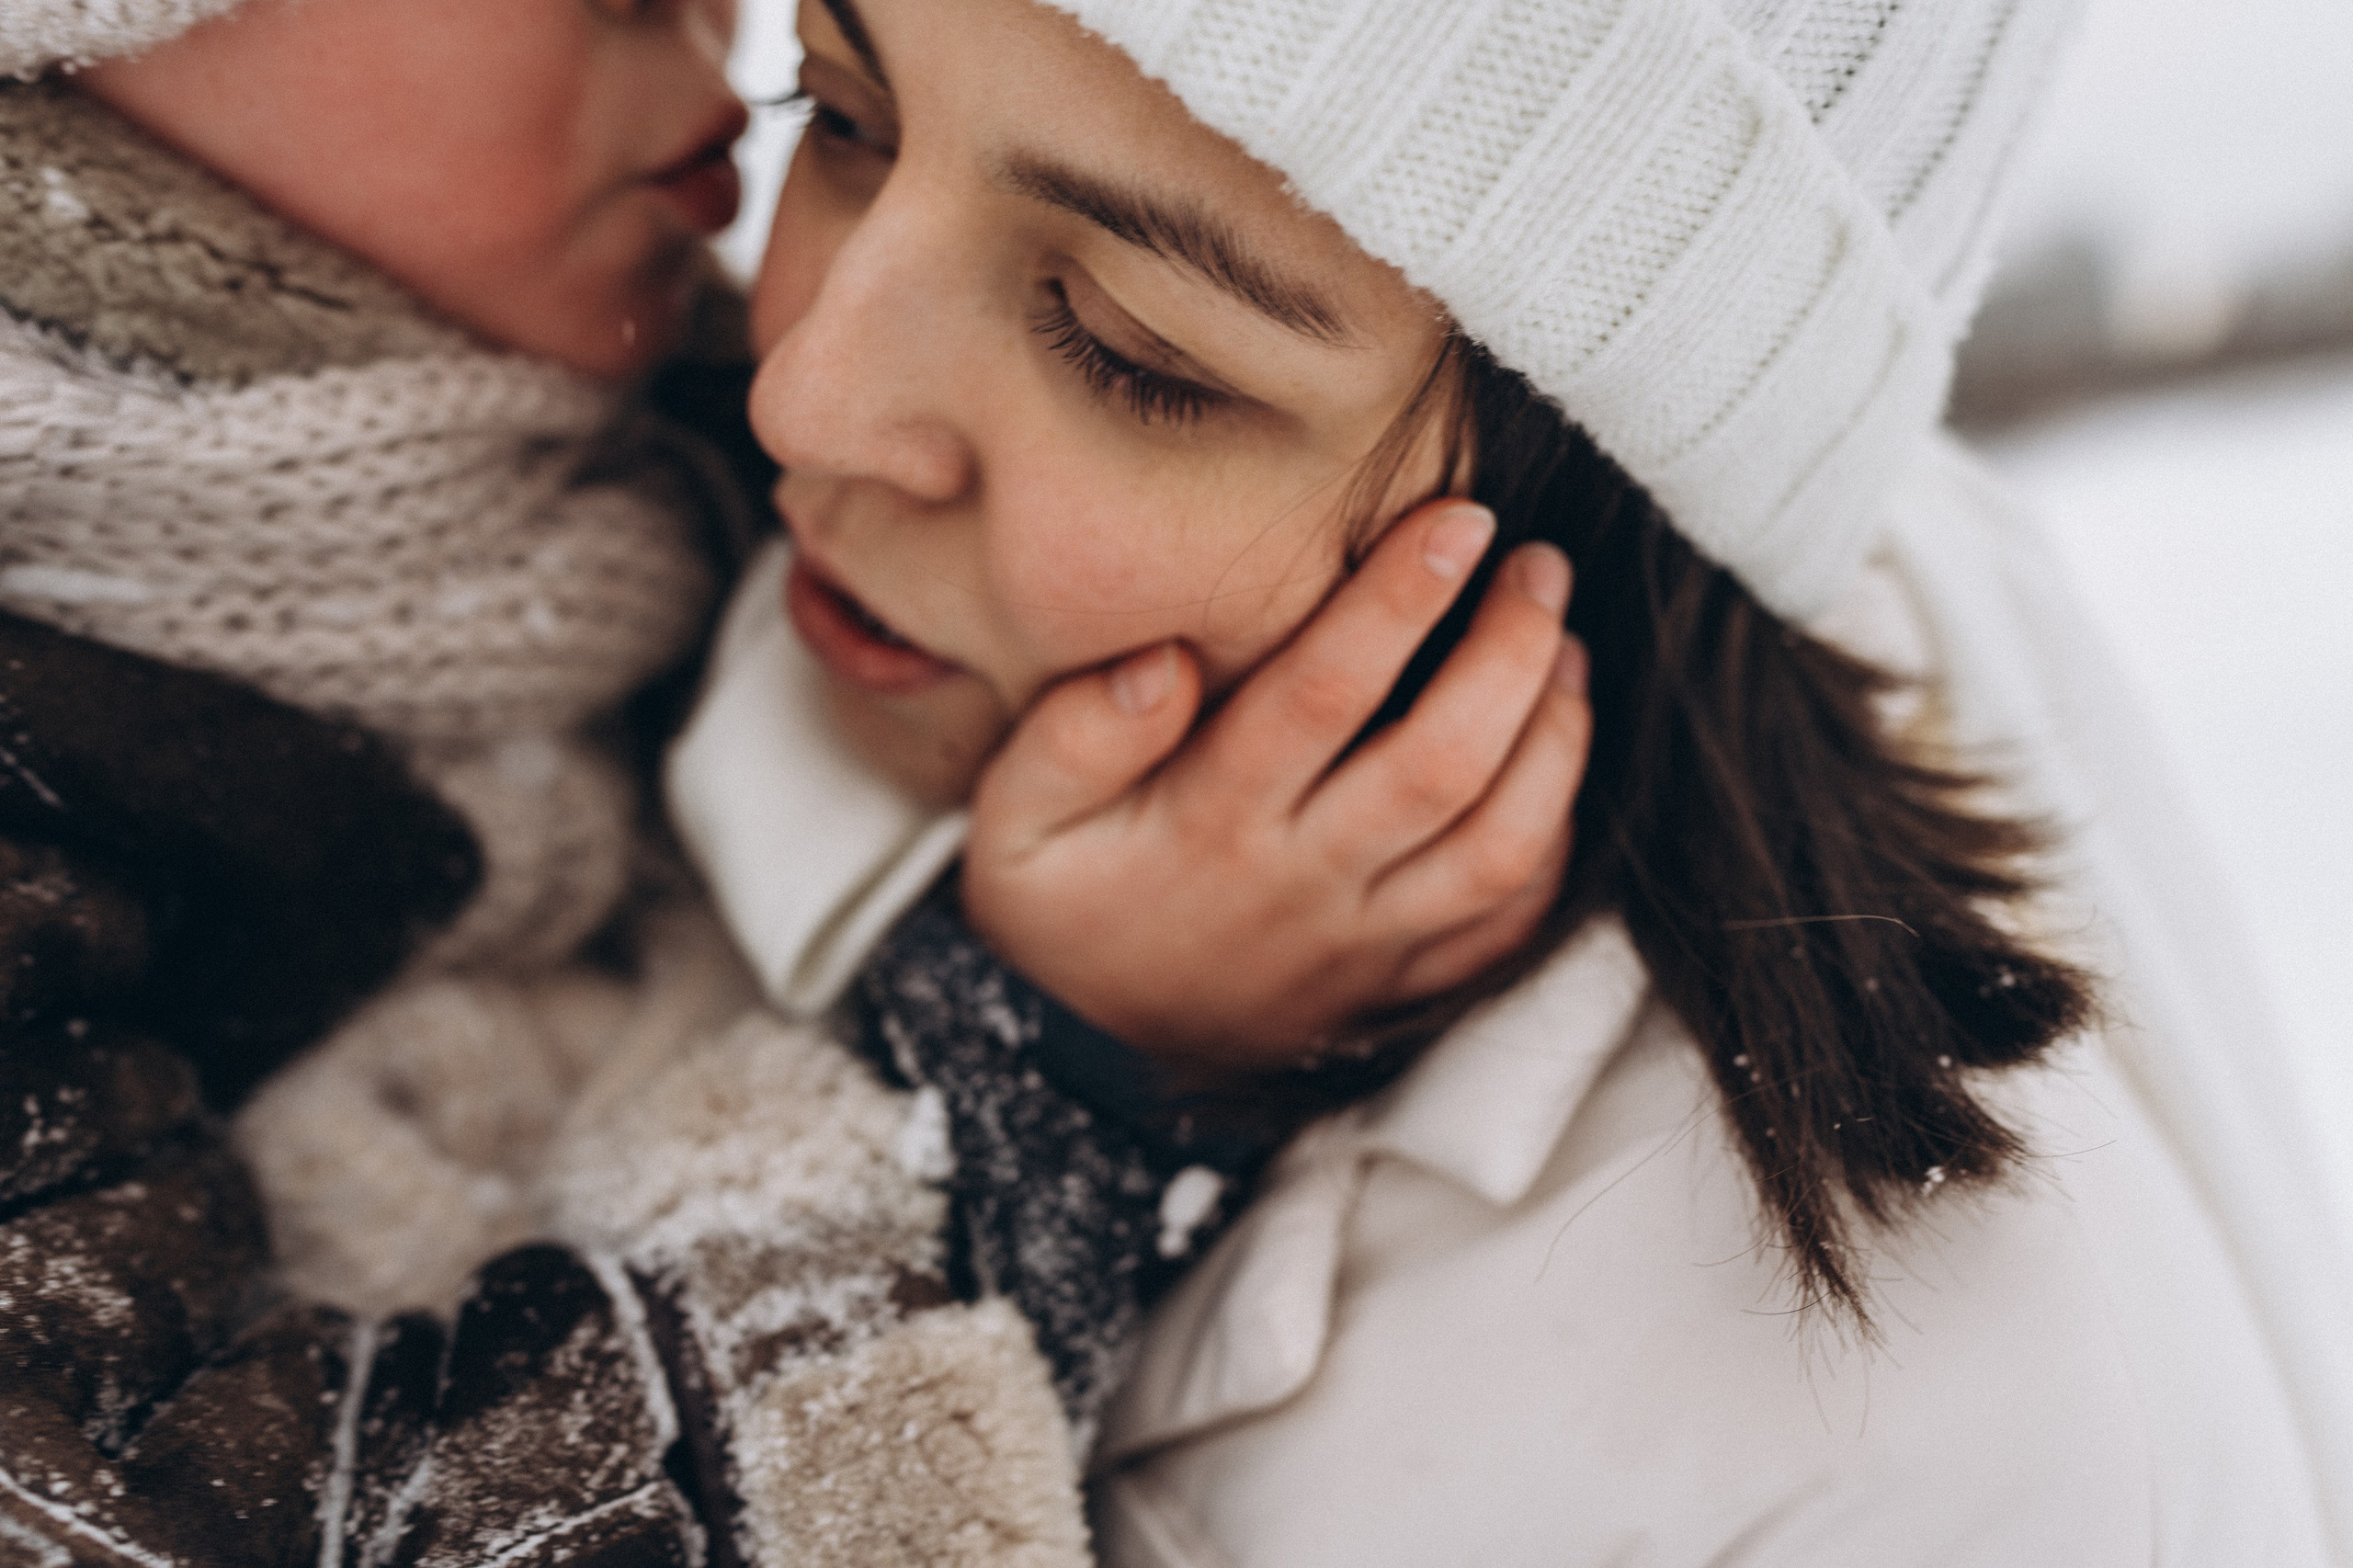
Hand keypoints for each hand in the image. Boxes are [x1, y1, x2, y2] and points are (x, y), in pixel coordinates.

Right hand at [961, 500, 1591, 1079]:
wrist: (1082, 1049)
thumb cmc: (1062, 899)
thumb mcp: (1014, 820)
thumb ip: (1076, 735)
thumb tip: (1165, 659)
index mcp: (1211, 823)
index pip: (1323, 694)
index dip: (1401, 599)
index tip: (1456, 521)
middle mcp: (1304, 882)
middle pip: (1441, 766)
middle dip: (1510, 653)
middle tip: (1540, 566)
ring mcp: (1365, 941)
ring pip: (1499, 847)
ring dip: (1554, 741)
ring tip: (1564, 647)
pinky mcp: (1399, 980)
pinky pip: (1507, 921)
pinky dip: (1554, 840)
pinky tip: (1554, 759)